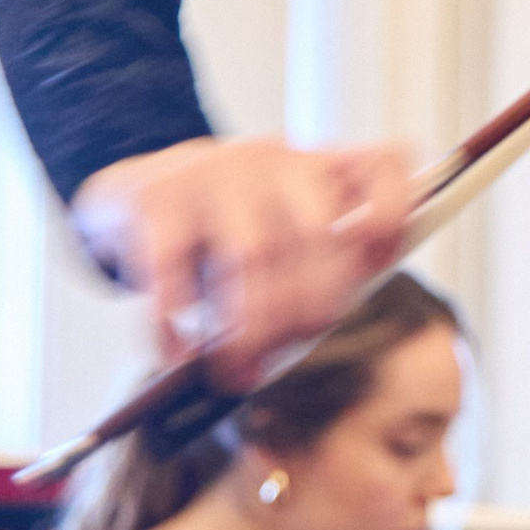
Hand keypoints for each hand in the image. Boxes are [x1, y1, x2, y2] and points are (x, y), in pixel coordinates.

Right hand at [73, 135, 416, 379]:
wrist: (136, 189)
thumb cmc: (226, 225)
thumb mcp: (283, 225)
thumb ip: (320, 262)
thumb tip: (316, 329)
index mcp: (320, 166)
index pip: (384, 165)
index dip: (392, 220)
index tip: (373, 272)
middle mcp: (275, 160)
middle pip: (314, 233)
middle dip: (306, 308)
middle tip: (284, 354)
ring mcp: (215, 171)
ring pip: (251, 252)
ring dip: (251, 324)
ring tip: (237, 370)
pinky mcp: (157, 194)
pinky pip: (171, 263)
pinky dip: (175, 319)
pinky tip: (177, 353)